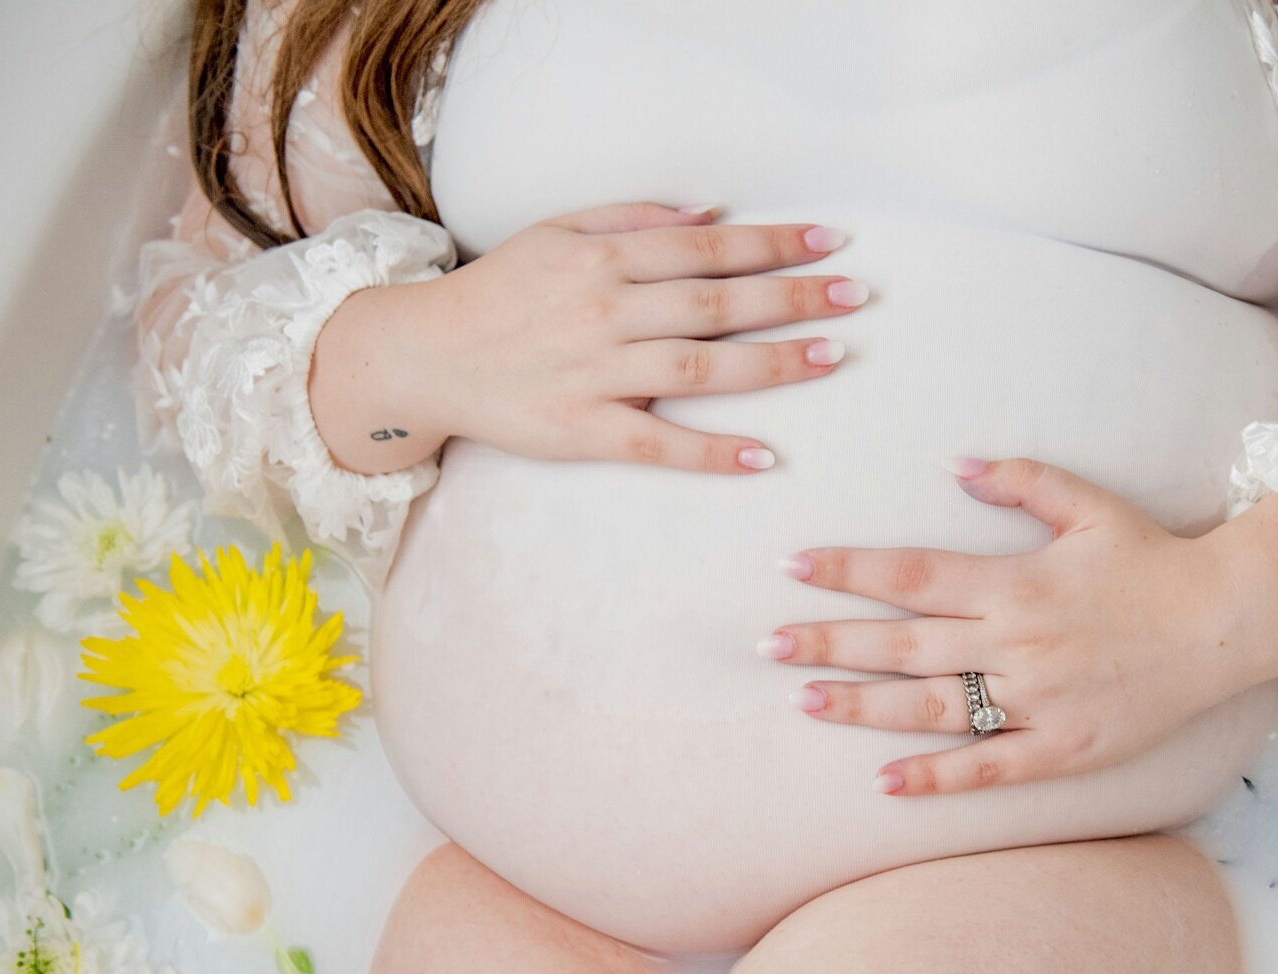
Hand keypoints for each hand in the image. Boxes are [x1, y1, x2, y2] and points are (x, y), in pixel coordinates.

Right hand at [310, 201, 866, 476]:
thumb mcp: (557, 233)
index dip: (773, 245)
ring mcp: (595, 373)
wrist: (422, 355)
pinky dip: (712, 452)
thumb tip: (709, 213)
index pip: (707, 249)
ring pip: (699, 366)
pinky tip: (764, 457)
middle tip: (855, 296)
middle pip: (717, 303)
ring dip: (771, 363)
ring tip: (832, 356)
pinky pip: (657, 443)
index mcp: (604, 260)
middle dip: (793, 297)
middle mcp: (605, 312)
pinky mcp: (581, 430)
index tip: (830, 243)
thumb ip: (633, 219)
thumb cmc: (498, 293)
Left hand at [759, 458, 1277, 795]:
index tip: (791, 567)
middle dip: (829, 641)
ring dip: (862, 706)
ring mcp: (1037, 702)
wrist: (1226, 622)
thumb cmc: (1154, 559)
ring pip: (932, 708)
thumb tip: (953, 465)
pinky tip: (884, 782)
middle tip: (766, 642)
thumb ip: (1020, 482)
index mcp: (1015, 582)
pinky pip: (988, 768)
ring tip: (803, 699)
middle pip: (903, 644)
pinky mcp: (1061, 749)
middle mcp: (1017, 644)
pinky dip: (936, 777)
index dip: (848, 570)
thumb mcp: (1090, 505)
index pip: (911, 574)